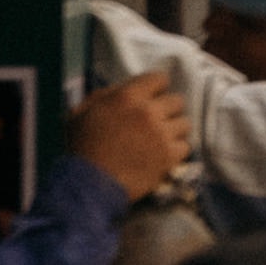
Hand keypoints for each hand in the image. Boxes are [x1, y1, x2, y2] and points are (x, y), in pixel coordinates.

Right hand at [67, 66, 187, 199]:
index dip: (156, 89)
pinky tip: (161, 156)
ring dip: (173, 131)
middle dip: (167, 110)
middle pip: (177, 101)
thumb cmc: (80, 148)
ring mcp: (162, 134)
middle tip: (155, 122)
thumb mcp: (81, 113)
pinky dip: (175, 152)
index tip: (151, 99)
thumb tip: (122, 88)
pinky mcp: (169, 156)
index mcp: (127, 97)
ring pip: (184, 124)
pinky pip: (185, 147)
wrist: (87, 185)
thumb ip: (104, 96)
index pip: (159, 79)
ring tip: (158, 141)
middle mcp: (148, 111)